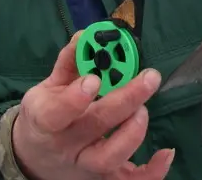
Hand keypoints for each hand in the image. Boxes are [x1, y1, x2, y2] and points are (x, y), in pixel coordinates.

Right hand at [12, 31, 174, 179]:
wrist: (33, 159)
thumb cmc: (45, 117)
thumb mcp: (47, 88)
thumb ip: (69, 62)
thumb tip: (87, 36)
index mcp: (46, 120)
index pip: (56, 112)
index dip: (75, 97)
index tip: (95, 79)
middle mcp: (66, 146)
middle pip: (95, 126)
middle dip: (125, 99)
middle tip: (149, 78)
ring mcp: (84, 167)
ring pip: (110, 158)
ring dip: (133, 132)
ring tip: (144, 109)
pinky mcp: (103, 179)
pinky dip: (152, 172)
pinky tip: (167, 152)